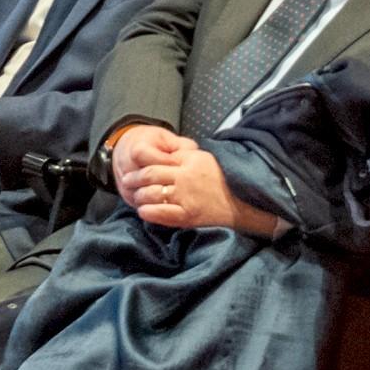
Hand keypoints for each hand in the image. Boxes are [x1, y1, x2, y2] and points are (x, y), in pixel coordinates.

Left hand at [111, 129, 271, 232]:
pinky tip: (144, 211)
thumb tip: (162, 153)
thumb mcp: (204, 158)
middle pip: (150, 176)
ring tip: (136, 197)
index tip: (132, 166)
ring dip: (139, 196)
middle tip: (127, 182)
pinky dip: (148, 212)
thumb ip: (182, 155)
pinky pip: (161, 213)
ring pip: (151, 194)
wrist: (242, 203)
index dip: (140, 164)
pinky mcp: (188, 216)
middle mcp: (185, 178)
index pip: (157, 160)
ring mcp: (186, 198)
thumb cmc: (222, 179)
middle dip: (134, 179)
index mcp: (189, 161)